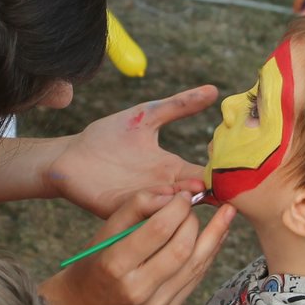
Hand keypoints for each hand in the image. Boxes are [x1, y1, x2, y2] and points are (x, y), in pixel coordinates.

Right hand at [41, 189, 235, 304]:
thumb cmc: (93, 263)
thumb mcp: (104, 232)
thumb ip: (135, 208)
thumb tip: (173, 195)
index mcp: (115, 265)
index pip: (158, 230)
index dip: (177, 208)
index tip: (184, 195)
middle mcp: (137, 289)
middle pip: (182, 249)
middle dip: (194, 222)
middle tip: (195, 206)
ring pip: (195, 266)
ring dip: (213, 237)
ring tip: (226, 216)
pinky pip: (194, 280)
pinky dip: (208, 256)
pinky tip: (215, 239)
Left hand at [45, 86, 218, 216]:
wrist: (70, 155)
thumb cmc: (108, 136)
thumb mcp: (148, 115)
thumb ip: (179, 105)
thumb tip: (214, 90)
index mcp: (172, 169)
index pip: (205, 176)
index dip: (220, 175)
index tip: (234, 169)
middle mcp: (162, 189)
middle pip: (194, 197)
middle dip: (205, 192)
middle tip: (211, 182)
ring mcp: (143, 201)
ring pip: (172, 209)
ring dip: (182, 202)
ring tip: (189, 190)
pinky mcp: (121, 209)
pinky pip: (144, 213)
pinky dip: (155, 208)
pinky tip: (162, 197)